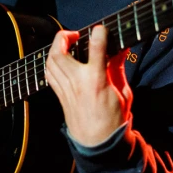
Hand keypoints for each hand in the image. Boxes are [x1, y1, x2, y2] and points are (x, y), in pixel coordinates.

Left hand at [44, 24, 131, 146]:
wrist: (98, 143)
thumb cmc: (114, 119)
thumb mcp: (123, 92)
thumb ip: (118, 68)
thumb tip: (119, 49)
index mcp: (97, 81)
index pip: (96, 51)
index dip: (98, 35)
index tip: (101, 28)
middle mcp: (78, 83)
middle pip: (60, 53)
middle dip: (63, 37)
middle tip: (74, 35)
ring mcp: (66, 89)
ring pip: (50, 62)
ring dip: (55, 49)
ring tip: (66, 45)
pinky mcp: (60, 96)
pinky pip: (49, 74)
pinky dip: (52, 63)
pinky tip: (60, 61)